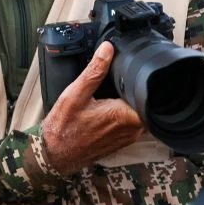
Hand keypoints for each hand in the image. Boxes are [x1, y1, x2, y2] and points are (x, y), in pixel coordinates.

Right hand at [41, 42, 146, 174]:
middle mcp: (133, 129)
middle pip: (145, 100)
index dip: (140, 80)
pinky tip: (109, 108)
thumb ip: (95, 71)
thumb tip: (107, 49)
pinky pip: (133, 122)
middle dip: (134, 89)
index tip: (129, 73)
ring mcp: (130, 136)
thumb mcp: (76, 94)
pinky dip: (125, 113)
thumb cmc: (63, 127)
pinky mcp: (125, 141)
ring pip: (140, 111)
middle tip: (115, 84)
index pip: (148, 92)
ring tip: (111, 95)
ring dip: (130, 102)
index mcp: (125, 115)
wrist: (55, 154)